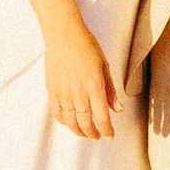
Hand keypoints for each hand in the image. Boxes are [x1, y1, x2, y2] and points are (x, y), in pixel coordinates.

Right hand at [44, 11, 118, 140]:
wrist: (63, 34)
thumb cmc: (85, 45)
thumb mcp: (104, 65)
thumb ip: (110, 90)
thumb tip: (117, 108)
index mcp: (94, 85)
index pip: (102, 117)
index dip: (107, 130)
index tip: (110, 136)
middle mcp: (78, 92)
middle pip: (86, 123)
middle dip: (93, 133)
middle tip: (98, 135)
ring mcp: (63, 92)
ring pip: (71, 122)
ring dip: (79, 131)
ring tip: (85, 132)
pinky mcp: (52, 90)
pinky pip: (57, 113)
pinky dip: (64, 121)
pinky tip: (70, 121)